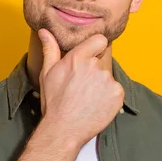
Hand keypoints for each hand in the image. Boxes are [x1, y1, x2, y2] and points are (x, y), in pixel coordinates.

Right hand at [37, 28, 124, 147]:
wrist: (63, 129)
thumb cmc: (54, 102)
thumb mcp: (47, 73)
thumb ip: (50, 49)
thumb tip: (44, 31)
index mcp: (78, 58)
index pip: (100, 40)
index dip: (96, 47)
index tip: (90, 56)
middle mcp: (95, 66)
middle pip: (101, 61)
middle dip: (94, 70)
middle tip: (81, 86)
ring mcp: (108, 80)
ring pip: (108, 76)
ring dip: (101, 84)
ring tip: (87, 98)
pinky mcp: (117, 94)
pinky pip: (116, 90)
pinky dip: (109, 97)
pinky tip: (96, 105)